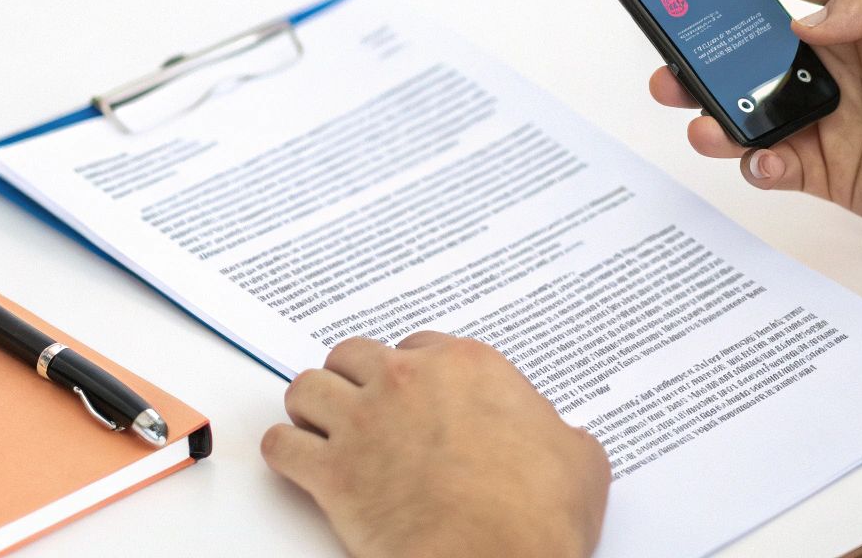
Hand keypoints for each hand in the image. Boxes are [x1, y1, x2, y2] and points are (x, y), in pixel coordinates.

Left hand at [262, 332, 611, 557]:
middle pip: (355, 355)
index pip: (419, 345)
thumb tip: (564, 443)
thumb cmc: (536, 515)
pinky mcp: (332, 471)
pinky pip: (283, 445)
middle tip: (362, 404)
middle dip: (355, 378)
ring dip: (312, 406)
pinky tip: (296, 461)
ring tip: (319, 425)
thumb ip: (560, 435)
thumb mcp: (579, 459)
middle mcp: (408, 381)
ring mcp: (365, 422)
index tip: (413, 391)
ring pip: (308, 388)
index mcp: (467, 367)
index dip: (413, 371)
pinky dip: (285, 452)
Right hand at [650, 0, 861, 247]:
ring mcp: (828, 119)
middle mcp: (837, 66)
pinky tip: (764, 159)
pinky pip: (772, 163)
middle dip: (705, 48)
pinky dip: (755, 162)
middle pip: (753, 47)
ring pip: (749, 108)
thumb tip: (805, 21)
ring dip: (714, 111)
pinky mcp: (827, 169)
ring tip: (700, 118)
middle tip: (672, 54)